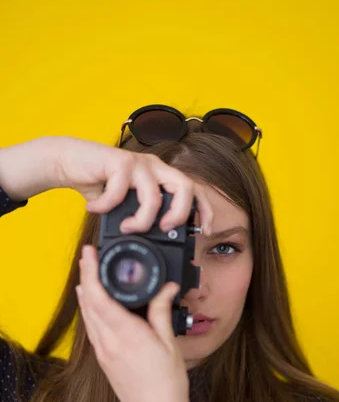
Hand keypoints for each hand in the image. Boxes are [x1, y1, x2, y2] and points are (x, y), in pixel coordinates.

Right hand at [54, 136, 212, 233]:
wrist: (70, 162)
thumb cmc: (101, 184)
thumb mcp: (126, 204)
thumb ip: (141, 215)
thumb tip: (154, 240)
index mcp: (162, 177)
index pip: (194, 191)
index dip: (205, 210)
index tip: (205, 231)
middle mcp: (156, 167)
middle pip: (185, 187)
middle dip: (180, 213)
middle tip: (164, 229)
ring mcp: (139, 163)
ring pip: (154, 195)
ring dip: (141, 219)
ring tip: (126, 227)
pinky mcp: (118, 161)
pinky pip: (119, 190)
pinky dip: (106, 206)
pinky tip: (95, 208)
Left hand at [76, 243, 193, 401]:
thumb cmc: (167, 384)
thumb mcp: (170, 343)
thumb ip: (162, 312)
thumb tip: (167, 287)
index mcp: (126, 335)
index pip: (100, 297)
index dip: (91, 272)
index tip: (90, 254)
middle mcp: (109, 343)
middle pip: (88, 303)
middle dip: (86, 276)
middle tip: (88, 257)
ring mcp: (103, 352)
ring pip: (87, 316)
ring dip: (86, 292)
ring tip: (88, 274)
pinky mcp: (104, 360)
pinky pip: (91, 329)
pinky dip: (90, 310)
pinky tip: (94, 304)